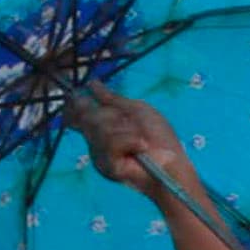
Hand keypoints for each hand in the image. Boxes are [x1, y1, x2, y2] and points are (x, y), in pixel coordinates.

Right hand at [67, 84, 183, 190]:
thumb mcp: (135, 110)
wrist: (172, 161)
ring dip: (126, 129)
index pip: (77, 113)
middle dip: (112, 115)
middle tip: (132, 125)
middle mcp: (95, 141)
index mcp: (101, 127)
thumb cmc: (158, 137)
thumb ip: (112, 99)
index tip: (81, 96)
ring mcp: (99, 155)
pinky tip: (140, 147)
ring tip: (140, 139)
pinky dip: (129, 141)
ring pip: (99, 127)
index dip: (78, 104)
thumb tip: (92, 83)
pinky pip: (110, 142)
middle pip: (87, 115)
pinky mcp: (106, 166)